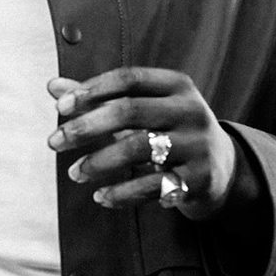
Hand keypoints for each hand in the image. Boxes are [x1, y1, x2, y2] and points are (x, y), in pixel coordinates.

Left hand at [46, 68, 243, 218]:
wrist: (222, 169)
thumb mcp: (145, 109)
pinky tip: (102, 196)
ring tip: (75, 173)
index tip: (61, 106)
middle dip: (86, 127)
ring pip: (139, 148)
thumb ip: (100, 99)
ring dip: (100, 161)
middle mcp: (190, 110)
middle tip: (54, 141)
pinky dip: (123, 192)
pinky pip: (153, 185)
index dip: (92, 89)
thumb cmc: (171, 131)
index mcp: (177, 86)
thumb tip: (53, 87)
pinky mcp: (199, 179)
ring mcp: (197, 145)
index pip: (129, 78)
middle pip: (130, 111)